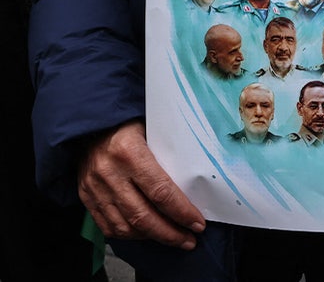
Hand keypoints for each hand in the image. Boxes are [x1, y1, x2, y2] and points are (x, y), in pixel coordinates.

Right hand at [77, 120, 204, 248]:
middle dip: (170, 233)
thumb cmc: (129, 125)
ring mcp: (94, 188)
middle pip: (143, 216)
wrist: (90, 124)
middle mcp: (109, 173)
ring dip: (152, 238)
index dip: (182, 213)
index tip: (198, 224)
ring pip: (125, 227)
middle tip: (189, 240)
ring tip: (172, 238)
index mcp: (130, 152)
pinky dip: (130, 235)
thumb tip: (196, 184)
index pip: (161, 192)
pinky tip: (146, 234)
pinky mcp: (85, 197)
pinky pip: (107, 226)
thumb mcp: (152, 131)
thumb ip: (169, 155)